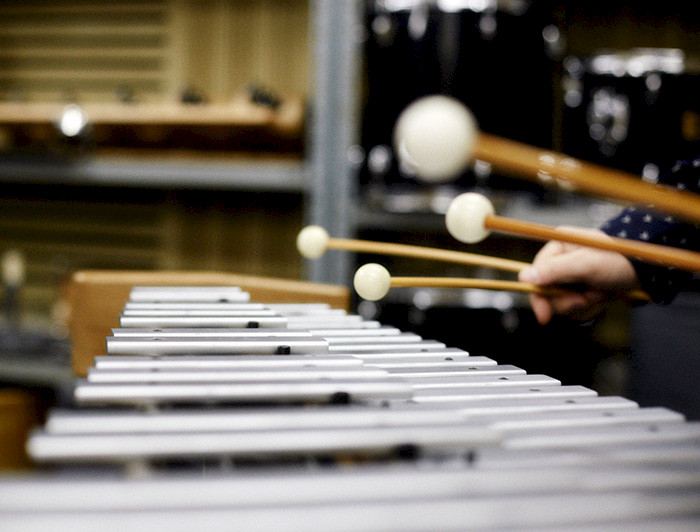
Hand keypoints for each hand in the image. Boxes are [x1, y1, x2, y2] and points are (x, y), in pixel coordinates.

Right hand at [518, 227, 639, 324]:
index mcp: (558, 248)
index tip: (544, 317)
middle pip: (549, 293)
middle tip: (586, 298)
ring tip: (600, 293)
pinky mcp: (584, 288)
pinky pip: (577, 306)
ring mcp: (573, 276)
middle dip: (569, 301)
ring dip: (582, 304)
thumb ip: (554, 271)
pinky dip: (591, 306)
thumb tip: (524, 277)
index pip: (536, 276)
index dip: (540, 297)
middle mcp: (562, 261)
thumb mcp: (585, 265)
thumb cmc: (619, 259)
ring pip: (563, 302)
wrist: (650, 268)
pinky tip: (603, 297)